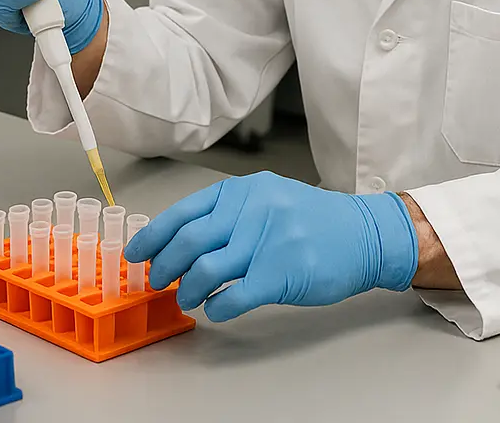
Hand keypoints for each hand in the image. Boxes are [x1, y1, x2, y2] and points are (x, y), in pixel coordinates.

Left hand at [124, 171, 418, 321]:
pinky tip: (218, 308)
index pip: (184, 212)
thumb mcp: (267, 199)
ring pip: (205, 271)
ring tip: (189, 298)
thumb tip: (178, 240)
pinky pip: (233, 297)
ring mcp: (268, 241)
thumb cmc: (311, 220)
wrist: (362, 234)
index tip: (136, 254)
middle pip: (188, 243)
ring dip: (189, 291)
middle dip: (165, 267)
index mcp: (244, 190)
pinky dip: (218, 307)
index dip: (153, 236)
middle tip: (159, 281)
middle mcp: (253, 209)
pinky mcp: (282, 273)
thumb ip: (228, 214)